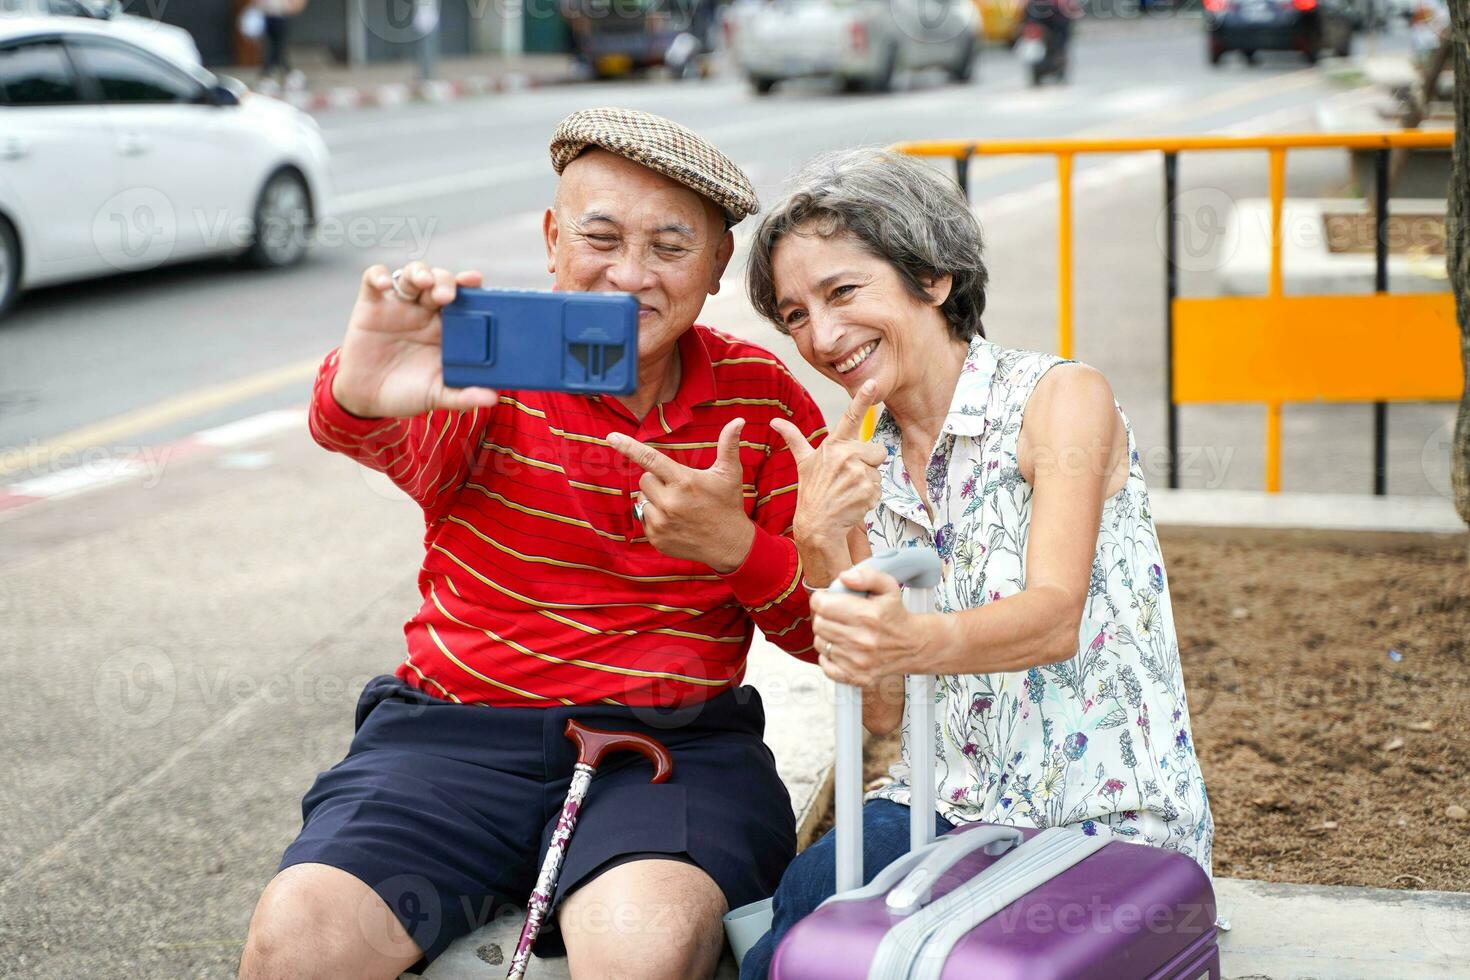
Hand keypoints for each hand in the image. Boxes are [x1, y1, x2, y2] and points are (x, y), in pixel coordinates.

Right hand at [330, 261, 499, 418]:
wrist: (368, 400)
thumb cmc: (408, 393)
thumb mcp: (437, 396)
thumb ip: (463, 395)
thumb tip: (492, 399)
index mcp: (448, 327)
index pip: (464, 297)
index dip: (470, 285)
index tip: (475, 280)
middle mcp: (426, 311)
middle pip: (440, 280)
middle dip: (445, 281)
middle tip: (446, 296)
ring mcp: (399, 306)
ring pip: (412, 274)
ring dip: (419, 272)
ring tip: (424, 283)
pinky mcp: (371, 305)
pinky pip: (372, 280)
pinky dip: (378, 276)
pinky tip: (386, 285)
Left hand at [607, 418, 754, 572]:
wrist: (729, 545)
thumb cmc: (728, 504)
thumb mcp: (729, 473)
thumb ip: (729, 445)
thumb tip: (739, 420)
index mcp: (684, 482)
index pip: (650, 459)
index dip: (629, 446)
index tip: (611, 437)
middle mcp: (670, 502)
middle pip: (644, 479)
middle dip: (657, 480)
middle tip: (679, 488)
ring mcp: (661, 522)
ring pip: (641, 499)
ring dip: (654, 499)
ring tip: (677, 506)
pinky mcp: (656, 538)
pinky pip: (642, 518)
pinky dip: (654, 517)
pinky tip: (673, 521)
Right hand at [770, 380, 885, 572]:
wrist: (817, 525)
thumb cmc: (813, 493)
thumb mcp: (803, 463)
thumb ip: (794, 439)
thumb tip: (774, 421)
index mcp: (833, 446)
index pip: (850, 418)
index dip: (863, 399)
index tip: (873, 383)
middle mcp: (845, 455)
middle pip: (876, 450)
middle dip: (869, 464)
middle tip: (849, 479)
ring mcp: (857, 472)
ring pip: (878, 471)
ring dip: (868, 483)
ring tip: (848, 492)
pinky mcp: (866, 488)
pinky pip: (879, 488)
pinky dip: (870, 497)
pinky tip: (853, 502)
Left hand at [810, 563, 924, 687]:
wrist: (913, 645)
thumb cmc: (896, 616)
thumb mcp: (888, 587)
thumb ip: (867, 576)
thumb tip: (845, 577)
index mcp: (867, 616)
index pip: (822, 605)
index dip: (821, 599)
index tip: (827, 599)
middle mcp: (862, 640)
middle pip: (819, 624)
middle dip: (824, 616)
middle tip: (836, 614)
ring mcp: (858, 661)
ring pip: (821, 644)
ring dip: (827, 636)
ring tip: (842, 631)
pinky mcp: (856, 676)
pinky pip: (826, 666)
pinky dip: (829, 657)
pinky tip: (841, 649)